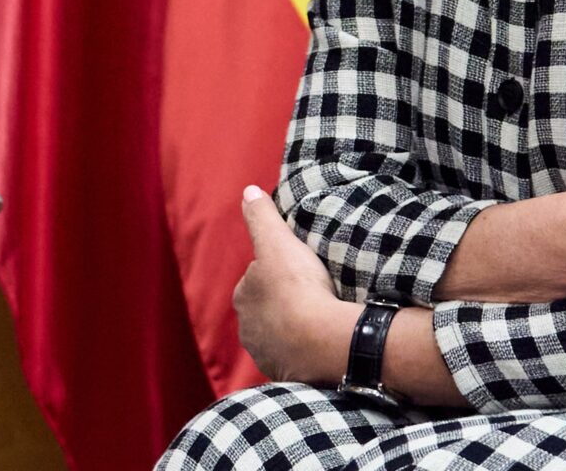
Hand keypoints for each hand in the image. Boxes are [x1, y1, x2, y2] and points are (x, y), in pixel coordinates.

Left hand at [233, 186, 356, 383]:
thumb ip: (261, 217)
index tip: (297, 269)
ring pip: (279, 335)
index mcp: (243, 297)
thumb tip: (248, 191)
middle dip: (283, 303)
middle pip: (266, 309)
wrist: (319, 339)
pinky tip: (322, 341)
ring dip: (294, 328)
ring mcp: (267, 354)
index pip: (256, 278)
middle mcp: (248, 329)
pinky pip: (295, 357)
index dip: (277, 271)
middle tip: (312, 293)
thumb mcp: (278, 241)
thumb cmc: (296, 287)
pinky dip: (305, 350)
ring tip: (320, 317)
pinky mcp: (287, 373)